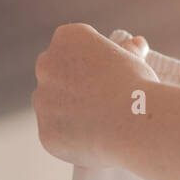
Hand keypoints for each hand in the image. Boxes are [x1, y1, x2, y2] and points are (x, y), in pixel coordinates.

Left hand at [33, 24, 157, 166]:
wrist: (133, 123)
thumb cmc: (138, 87)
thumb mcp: (135, 61)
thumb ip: (128, 52)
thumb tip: (136, 44)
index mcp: (66, 38)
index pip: (69, 48)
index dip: (88, 65)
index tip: (105, 78)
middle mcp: (46, 64)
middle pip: (53, 74)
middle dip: (69, 86)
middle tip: (99, 102)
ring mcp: (42, 100)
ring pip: (50, 107)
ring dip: (66, 114)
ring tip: (98, 124)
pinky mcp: (45, 133)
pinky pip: (56, 136)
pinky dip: (70, 140)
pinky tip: (92, 142)